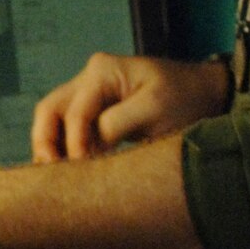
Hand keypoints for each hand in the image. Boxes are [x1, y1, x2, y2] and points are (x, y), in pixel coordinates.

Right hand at [31, 54, 229, 162]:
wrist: (204, 92)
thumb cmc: (185, 99)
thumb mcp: (155, 110)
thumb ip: (117, 125)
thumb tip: (85, 148)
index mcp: (102, 71)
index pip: (76, 114)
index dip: (75, 146)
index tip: (82, 174)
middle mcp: (89, 76)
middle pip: (50, 110)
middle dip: (45, 144)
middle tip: (51, 177)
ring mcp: (89, 90)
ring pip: (53, 118)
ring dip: (49, 146)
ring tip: (54, 178)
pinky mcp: (95, 108)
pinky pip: (67, 125)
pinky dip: (62, 145)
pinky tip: (66, 170)